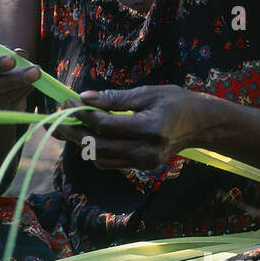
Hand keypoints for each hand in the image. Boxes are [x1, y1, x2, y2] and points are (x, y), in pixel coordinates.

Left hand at [52, 85, 204, 170]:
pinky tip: (89, 135)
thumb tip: (85, 98)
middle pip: (98, 145)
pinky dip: (95, 150)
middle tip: (57, 117)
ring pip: (100, 158)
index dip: (83, 114)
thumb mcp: (147, 93)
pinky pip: (109, 163)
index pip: (106, 125)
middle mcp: (147, 150)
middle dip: (73, 131)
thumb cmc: (176, 102)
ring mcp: (144, 162)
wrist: (201, 124)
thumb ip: (115, 98)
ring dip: (81, 142)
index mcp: (150, 128)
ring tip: (69, 124)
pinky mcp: (141, 167)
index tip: (68, 101)